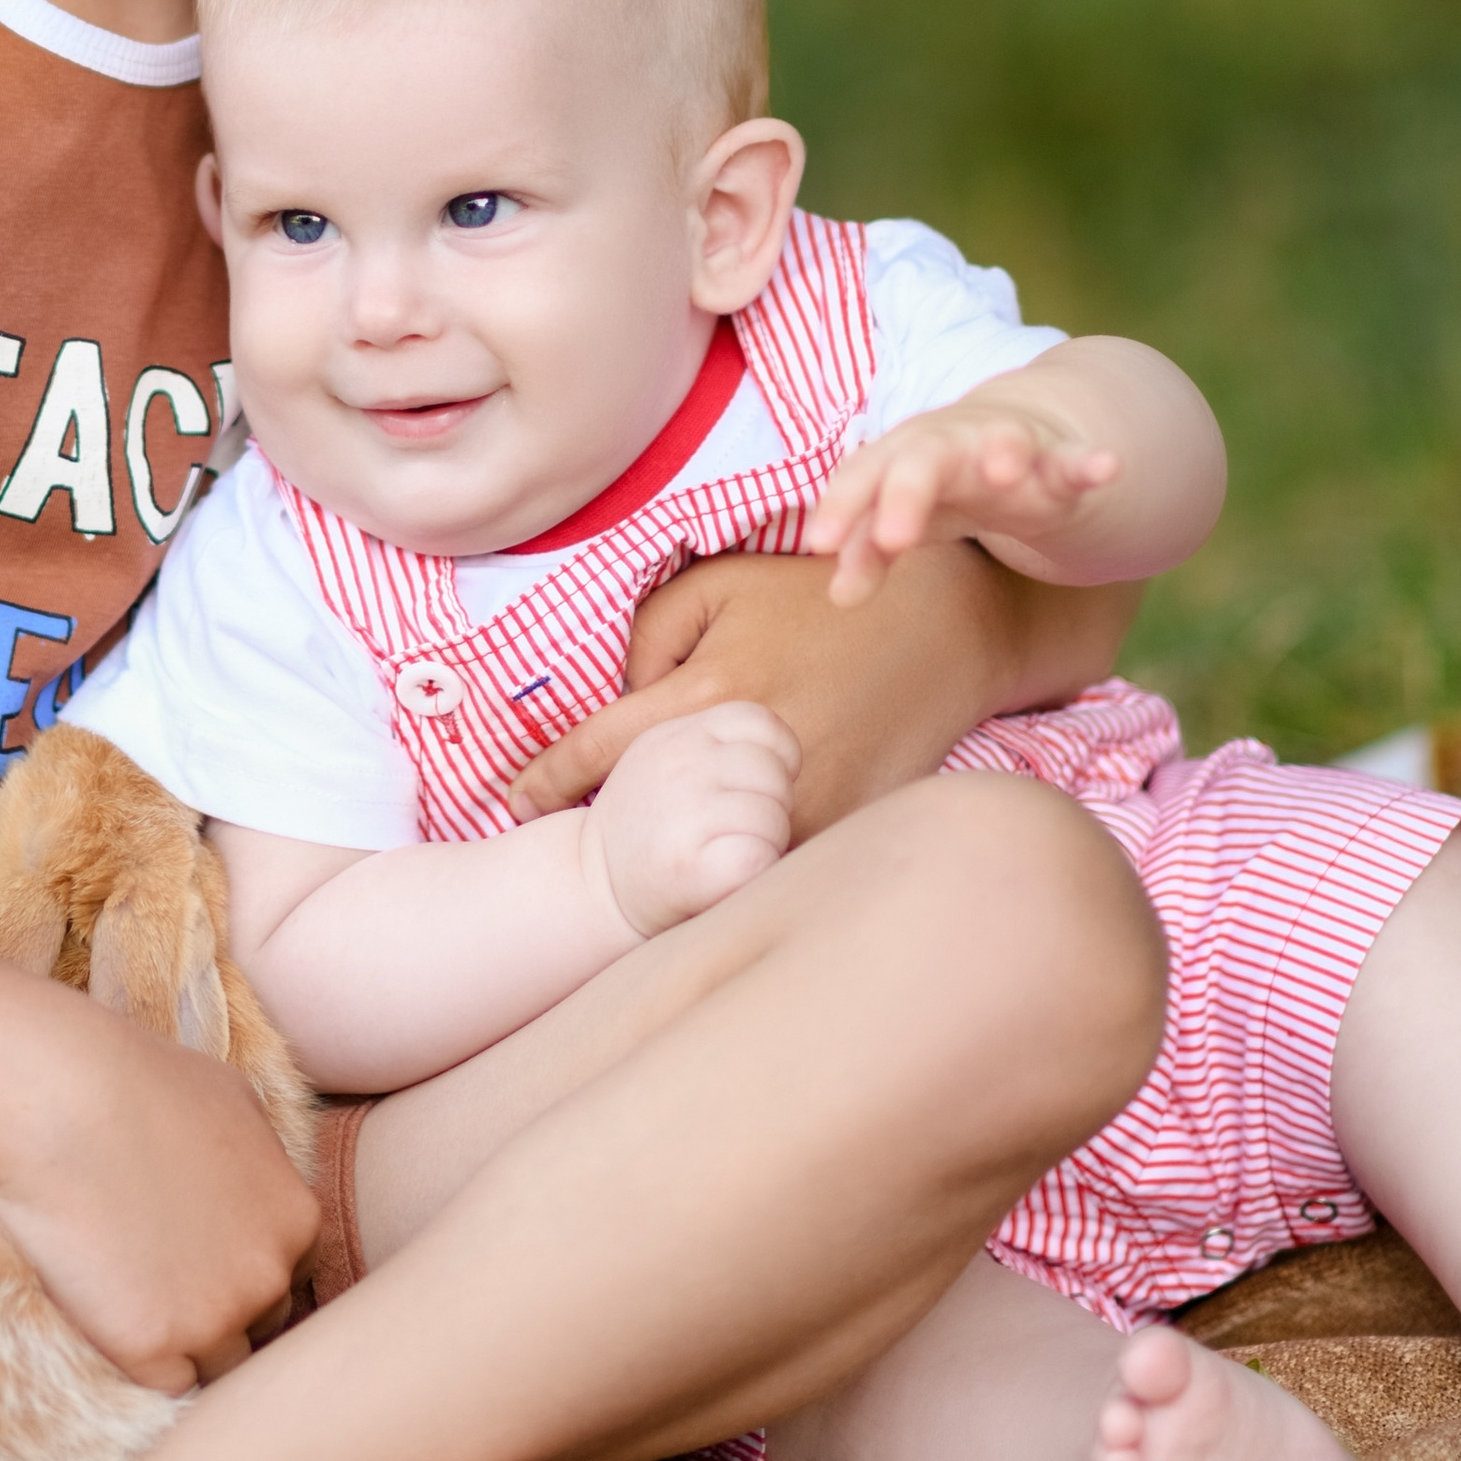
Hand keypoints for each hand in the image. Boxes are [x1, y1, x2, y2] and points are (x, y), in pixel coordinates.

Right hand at [0, 1001, 319, 1397]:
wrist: (63, 1099)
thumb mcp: (233, 1099)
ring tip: (134, 1315)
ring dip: (184, 1350)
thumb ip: (263, 1158)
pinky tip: (109, 1328)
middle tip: (163, 1291)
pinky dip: (140, 1366)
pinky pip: (164, 1387)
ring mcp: (216, 1318)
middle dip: (219, 1314)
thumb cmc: (137, 1081)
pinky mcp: (155, 1348)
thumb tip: (261, 1179)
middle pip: (258, 1327)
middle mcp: (271, 1276)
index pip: (289, 1279)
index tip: (199, 1266)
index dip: (243, 1276)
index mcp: (297, 1220)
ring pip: (217, 1367)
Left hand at [502, 545, 1143, 835]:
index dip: (542, 782)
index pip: (597, 753)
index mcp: (709, 693)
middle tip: (551, 857)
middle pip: (647, 823)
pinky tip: (708, 872)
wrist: (947, 625)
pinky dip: (737, 872)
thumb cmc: (817, 597)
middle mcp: (749, 759)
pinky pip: (775, 866)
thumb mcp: (718, 585)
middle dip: (597, 842)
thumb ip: (649, 639)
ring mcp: (804, 805)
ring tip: (630, 875)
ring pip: (711, 861)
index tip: (513, 803)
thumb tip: (619, 701)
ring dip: (668, 869)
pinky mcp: (846, 830)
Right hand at [578, 702, 797, 937]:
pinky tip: (727, 878)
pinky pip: (761, 859)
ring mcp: (684, 811)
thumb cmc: (653, 823)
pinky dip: (756, 874)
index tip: (755, 788)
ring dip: (765, 844)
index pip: (766, 725)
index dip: (777, 760)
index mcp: (680, 730)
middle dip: (772, 807)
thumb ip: (720, 742)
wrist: (594, 885)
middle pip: (775, 775)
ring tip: (726, 853)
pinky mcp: (691, 865)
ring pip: (773, 819)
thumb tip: (799, 724)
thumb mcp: (673, 756)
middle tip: (737, 830)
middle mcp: (680, 762)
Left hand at [802, 403, 1118, 604]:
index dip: (844, 504)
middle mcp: (953, 444)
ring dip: (1005, 452)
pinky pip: (1077, 461)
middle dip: (908, 491)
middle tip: (895, 538)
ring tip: (1005, 470)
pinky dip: (1092, 463)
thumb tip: (839, 595)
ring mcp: (1010, 447)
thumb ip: (871, 550)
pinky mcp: (1061, 461)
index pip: (866, 474)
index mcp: (904, 456)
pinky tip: (1110, 467)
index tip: (820, 543)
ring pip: (1005, 442)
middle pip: (924, 458)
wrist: (1022, 434)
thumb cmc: (945, 488)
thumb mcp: (908, 517)